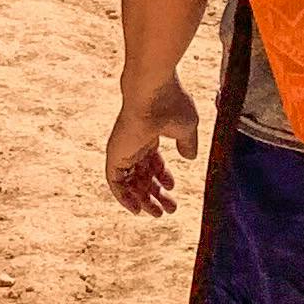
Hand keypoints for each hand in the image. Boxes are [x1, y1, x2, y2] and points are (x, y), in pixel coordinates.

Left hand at [105, 75, 200, 214]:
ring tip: (157, 214)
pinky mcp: (114, 154)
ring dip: (142, 199)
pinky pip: (115, 181)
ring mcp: (123, 148)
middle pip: (142, 173)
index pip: (152, 160)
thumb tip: (190, 158)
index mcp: (150, 133)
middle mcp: (134, 142)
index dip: (162, 175)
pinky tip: (136, 209)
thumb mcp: (186, 127)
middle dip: (155, 192)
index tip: (173, 186)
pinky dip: (124, 197)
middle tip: (168, 210)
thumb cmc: (171, 102)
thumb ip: (187, 143)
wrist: (153, 89)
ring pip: (129, 181)